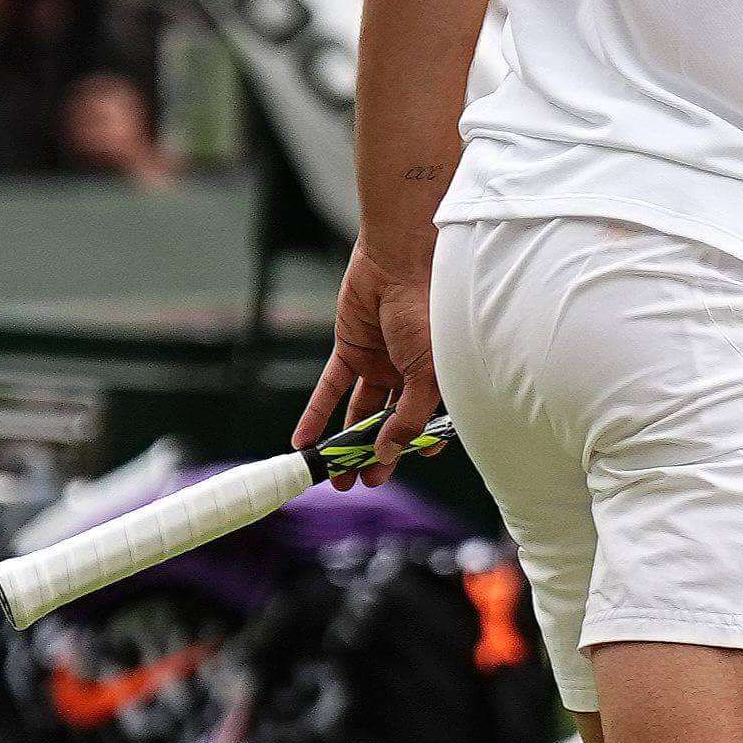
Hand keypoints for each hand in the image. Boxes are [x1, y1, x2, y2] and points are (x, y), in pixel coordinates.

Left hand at [295, 235, 440, 470]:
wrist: (399, 262)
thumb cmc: (428, 310)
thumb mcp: (427, 373)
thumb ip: (408, 417)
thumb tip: (388, 452)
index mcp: (438, 379)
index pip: (427, 424)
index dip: (414, 448)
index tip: (400, 466)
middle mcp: (409, 375)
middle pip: (389, 424)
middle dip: (374, 455)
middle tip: (360, 480)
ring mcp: (379, 363)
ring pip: (359, 412)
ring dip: (345, 443)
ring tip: (333, 475)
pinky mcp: (350, 350)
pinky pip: (331, 389)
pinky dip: (316, 415)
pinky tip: (304, 440)